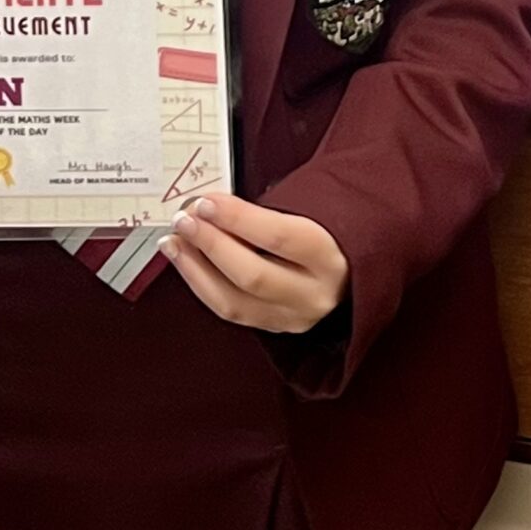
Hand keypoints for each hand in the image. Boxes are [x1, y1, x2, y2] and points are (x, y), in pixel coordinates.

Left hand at [164, 194, 350, 333]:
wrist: (356, 265)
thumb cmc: (333, 225)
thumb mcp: (317, 206)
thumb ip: (272, 208)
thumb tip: (215, 205)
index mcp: (333, 256)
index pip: (278, 237)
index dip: (237, 219)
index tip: (206, 202)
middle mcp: (315, 294)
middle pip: (252, 275)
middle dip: (210, 244)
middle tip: (184, 219)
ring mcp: (295, 317)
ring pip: (234, 302)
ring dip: (196, 269)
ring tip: (173, 241)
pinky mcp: (277, 327)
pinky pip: (231, 312)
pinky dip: (203, 286)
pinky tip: (187, 263)